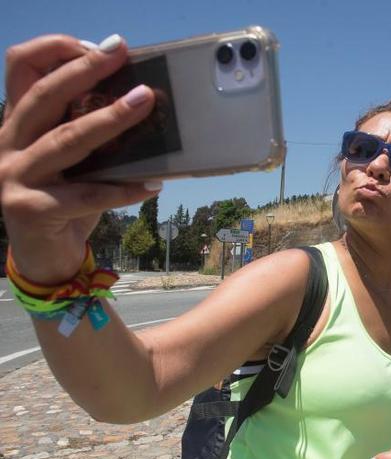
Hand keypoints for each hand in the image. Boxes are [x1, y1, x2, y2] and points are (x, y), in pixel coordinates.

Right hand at [0, 34, 158, 283]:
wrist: (45, 256)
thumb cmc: (65, 200)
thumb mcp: (72, 159)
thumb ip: (84, 129)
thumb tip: (134, 97)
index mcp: (14, 124)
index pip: (21, 69)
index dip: (55, 50)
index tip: (100, 47)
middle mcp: (6, 145)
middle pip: (44, 96)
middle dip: (84, 71)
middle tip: (121, 55)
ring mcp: (14, 177)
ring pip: (66, 140)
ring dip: (109, 119)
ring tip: (144, 102)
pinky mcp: (30, 210)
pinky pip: (86, 195)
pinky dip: (122, 189)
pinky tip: (152, 184)